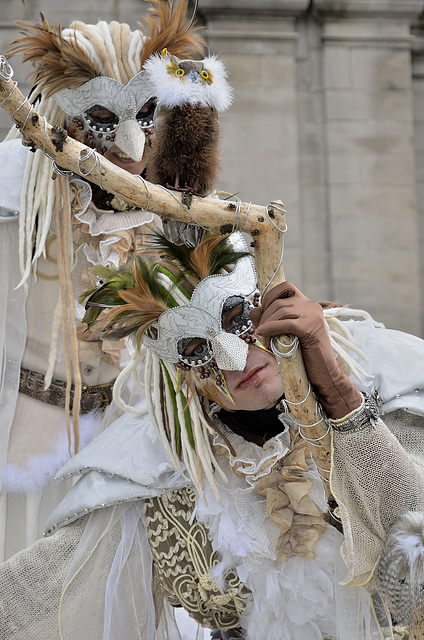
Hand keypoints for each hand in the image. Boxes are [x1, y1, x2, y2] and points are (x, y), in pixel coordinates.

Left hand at [250, 282, 361, 418]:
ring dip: (266, 325)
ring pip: (280, 311)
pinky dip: (270, 328)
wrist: (323, 374)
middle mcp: (311, 305)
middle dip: (264, 317)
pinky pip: (285, 323)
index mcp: (306, 304)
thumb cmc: (303, 356)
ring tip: (265, 340)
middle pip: (278, 302)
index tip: (264, 315)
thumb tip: (254, 309)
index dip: (269, 297)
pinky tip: (264, 335)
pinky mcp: (311, 327)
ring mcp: (313, 315)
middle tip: (261, 333)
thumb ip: (267, 320)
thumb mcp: (282, 334)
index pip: (284, 287)